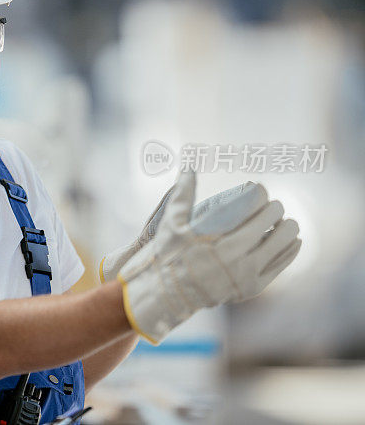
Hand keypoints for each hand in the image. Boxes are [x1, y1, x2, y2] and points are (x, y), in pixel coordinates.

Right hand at [117, 170, 299, 344]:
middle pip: (273, 219)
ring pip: (284, 241)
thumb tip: (188, 164)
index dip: (260, 192)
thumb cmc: (168, 255)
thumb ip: (183, 192)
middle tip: (272, 205)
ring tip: (285, 221)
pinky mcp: (253, 288)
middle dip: (275, 208)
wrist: (167, 295)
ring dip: (288, 227)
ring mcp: (246, 273)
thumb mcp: (171, 222)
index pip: (254, 203)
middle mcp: (235, 254)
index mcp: (216, 235)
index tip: (257, 189)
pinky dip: (291, 249)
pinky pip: (282, 264)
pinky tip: (293, 240)